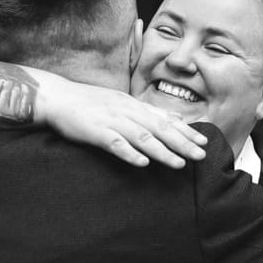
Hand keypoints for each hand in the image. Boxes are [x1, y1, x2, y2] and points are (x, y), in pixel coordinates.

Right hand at [33, 75, 206, 168]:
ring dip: (162, 151)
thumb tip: (175, 114)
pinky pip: (114, 143)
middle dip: (182, 142)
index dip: (185, 131)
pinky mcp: (95, 131)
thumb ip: (148, 110)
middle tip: (200, 155)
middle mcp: (127, 111)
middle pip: (159, 128)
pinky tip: (142, 163)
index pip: (165, 119)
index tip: (204, 142)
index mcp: (134, 105)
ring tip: (179, 163)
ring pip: (141, 137)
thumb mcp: (123, 102)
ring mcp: (111, 121)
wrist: (58, 98)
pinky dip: (129, 153)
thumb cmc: (90, 103)